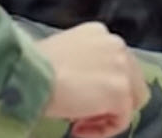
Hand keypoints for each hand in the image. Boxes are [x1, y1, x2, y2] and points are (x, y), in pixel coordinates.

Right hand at [37, 22, 146, 137]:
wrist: (29, 73)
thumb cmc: (31, 66)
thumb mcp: (60, 55)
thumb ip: (81, 64)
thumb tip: (82, 86)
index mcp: (100, 33)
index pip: (116, 63)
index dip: (100, 86)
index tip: (79, 99)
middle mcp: (116, 45)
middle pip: (131, 81)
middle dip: (110, 101)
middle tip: (82, 116)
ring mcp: (122, 68)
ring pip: (130, 101)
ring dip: (106, 116)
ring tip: (79, 124)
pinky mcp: (120, 92)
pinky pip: (121, 120)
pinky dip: (102, 130)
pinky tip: (78, 131)